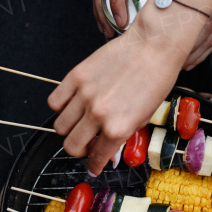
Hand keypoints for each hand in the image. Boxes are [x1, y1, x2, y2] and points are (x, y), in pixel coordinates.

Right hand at [53, 0, 211, 173]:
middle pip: (71, 145)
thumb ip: (123, 135)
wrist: (154, 46)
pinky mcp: (76, 76)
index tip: (93, 166)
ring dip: (69, 129)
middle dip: (79, 150)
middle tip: (88, 143)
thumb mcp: (144, 116)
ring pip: (60, 126)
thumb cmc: (156, 79)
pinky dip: (60, 107)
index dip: (94, 165)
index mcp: (118, 128)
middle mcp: (98, 113)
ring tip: (80, 122)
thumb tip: (108, 152)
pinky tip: (72, 104)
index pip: (96, 157)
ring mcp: (84, 94)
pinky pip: (54, 101)